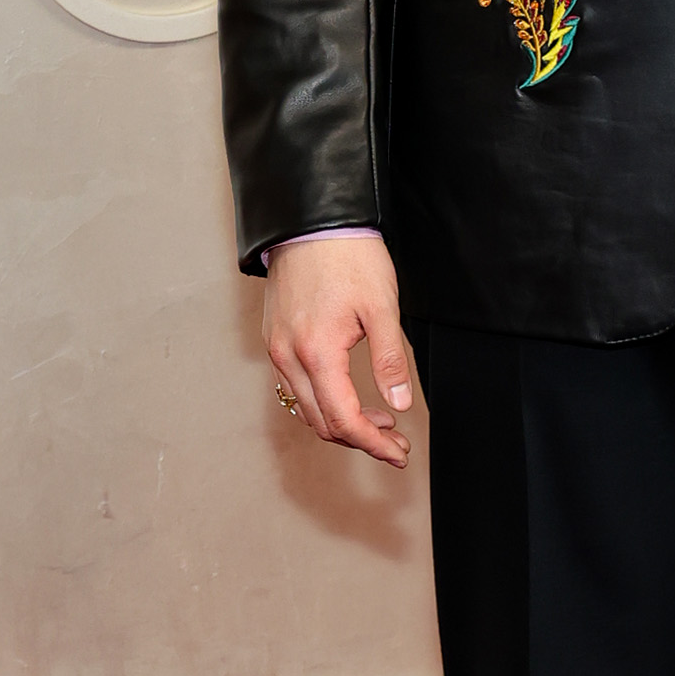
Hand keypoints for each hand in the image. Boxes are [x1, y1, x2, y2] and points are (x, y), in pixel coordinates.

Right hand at [264, 236, 415, 469]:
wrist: (312, 222)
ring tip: (380, 420)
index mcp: (317, 352)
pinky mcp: (275, 340)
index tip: (398, 453)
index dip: (373, 444)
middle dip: (361, 439)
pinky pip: (294, 388)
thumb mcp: (382, 308)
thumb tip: (399, 405)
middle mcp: (289, 357)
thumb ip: (390, 360)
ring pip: (305, 409)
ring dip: (341, 423)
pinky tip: (349, 396)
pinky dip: (322, 402)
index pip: (343, 419)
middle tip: (396, 442)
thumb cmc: (349, 257)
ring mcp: (277, 350)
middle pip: (321, 423)